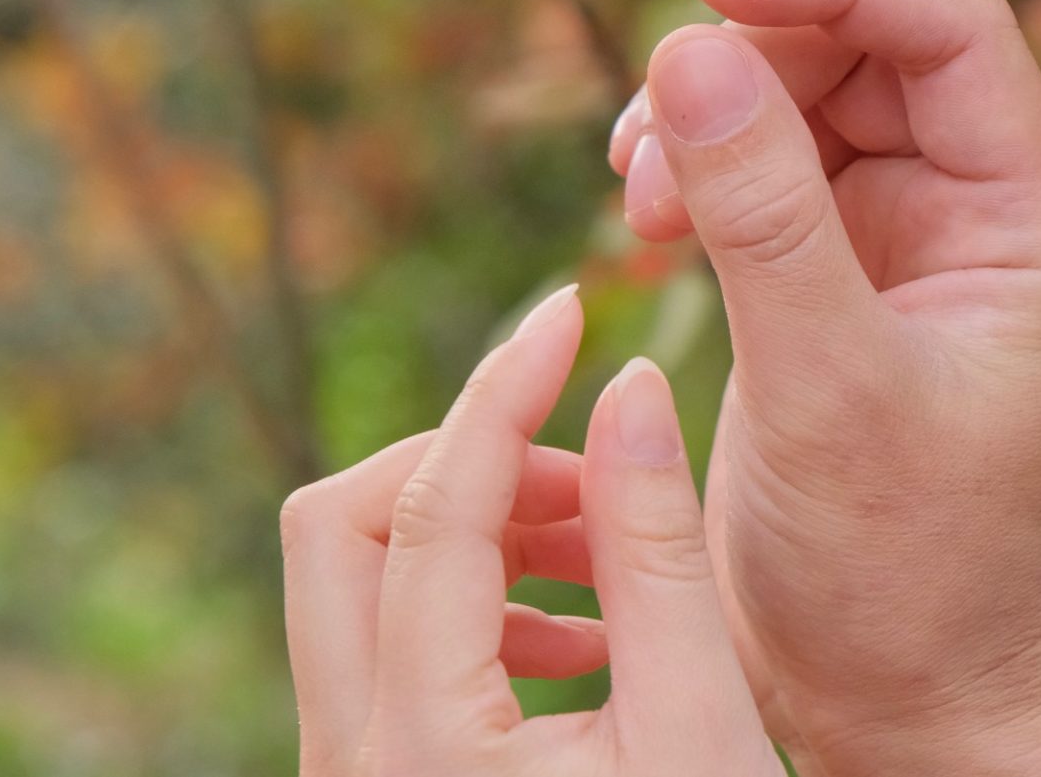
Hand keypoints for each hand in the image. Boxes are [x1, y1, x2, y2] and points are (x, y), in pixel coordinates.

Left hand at [279, 285, 782, 776]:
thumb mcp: (698, 721)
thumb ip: (657, 546)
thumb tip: (631, 386)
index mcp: (420, 745)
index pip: (436, 503)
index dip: (505, 387)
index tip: (568, 308)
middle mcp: (350, 763)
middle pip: (342, 528)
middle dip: (466, 466)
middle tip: (592, 478)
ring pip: (360, 587)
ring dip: (479, 537)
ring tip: (612, 557)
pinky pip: (390, 650)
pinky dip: (478, 606)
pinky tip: (590, 640)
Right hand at [611, 0, 1040, 774]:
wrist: (901, 693)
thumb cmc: (904, 568)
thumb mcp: (827, 385)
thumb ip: (760, 214)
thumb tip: (689, 48)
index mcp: (1030, 224)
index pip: (950, 32)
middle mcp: (977, 216)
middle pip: (864, 55)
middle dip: (751, 61)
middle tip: (651, 127)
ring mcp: (903, 246)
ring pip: (802, 106)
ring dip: (711, 116)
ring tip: (637, 190)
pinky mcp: (835, 282)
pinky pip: (764, 175)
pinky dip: (698, 169)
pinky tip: (644, 210)